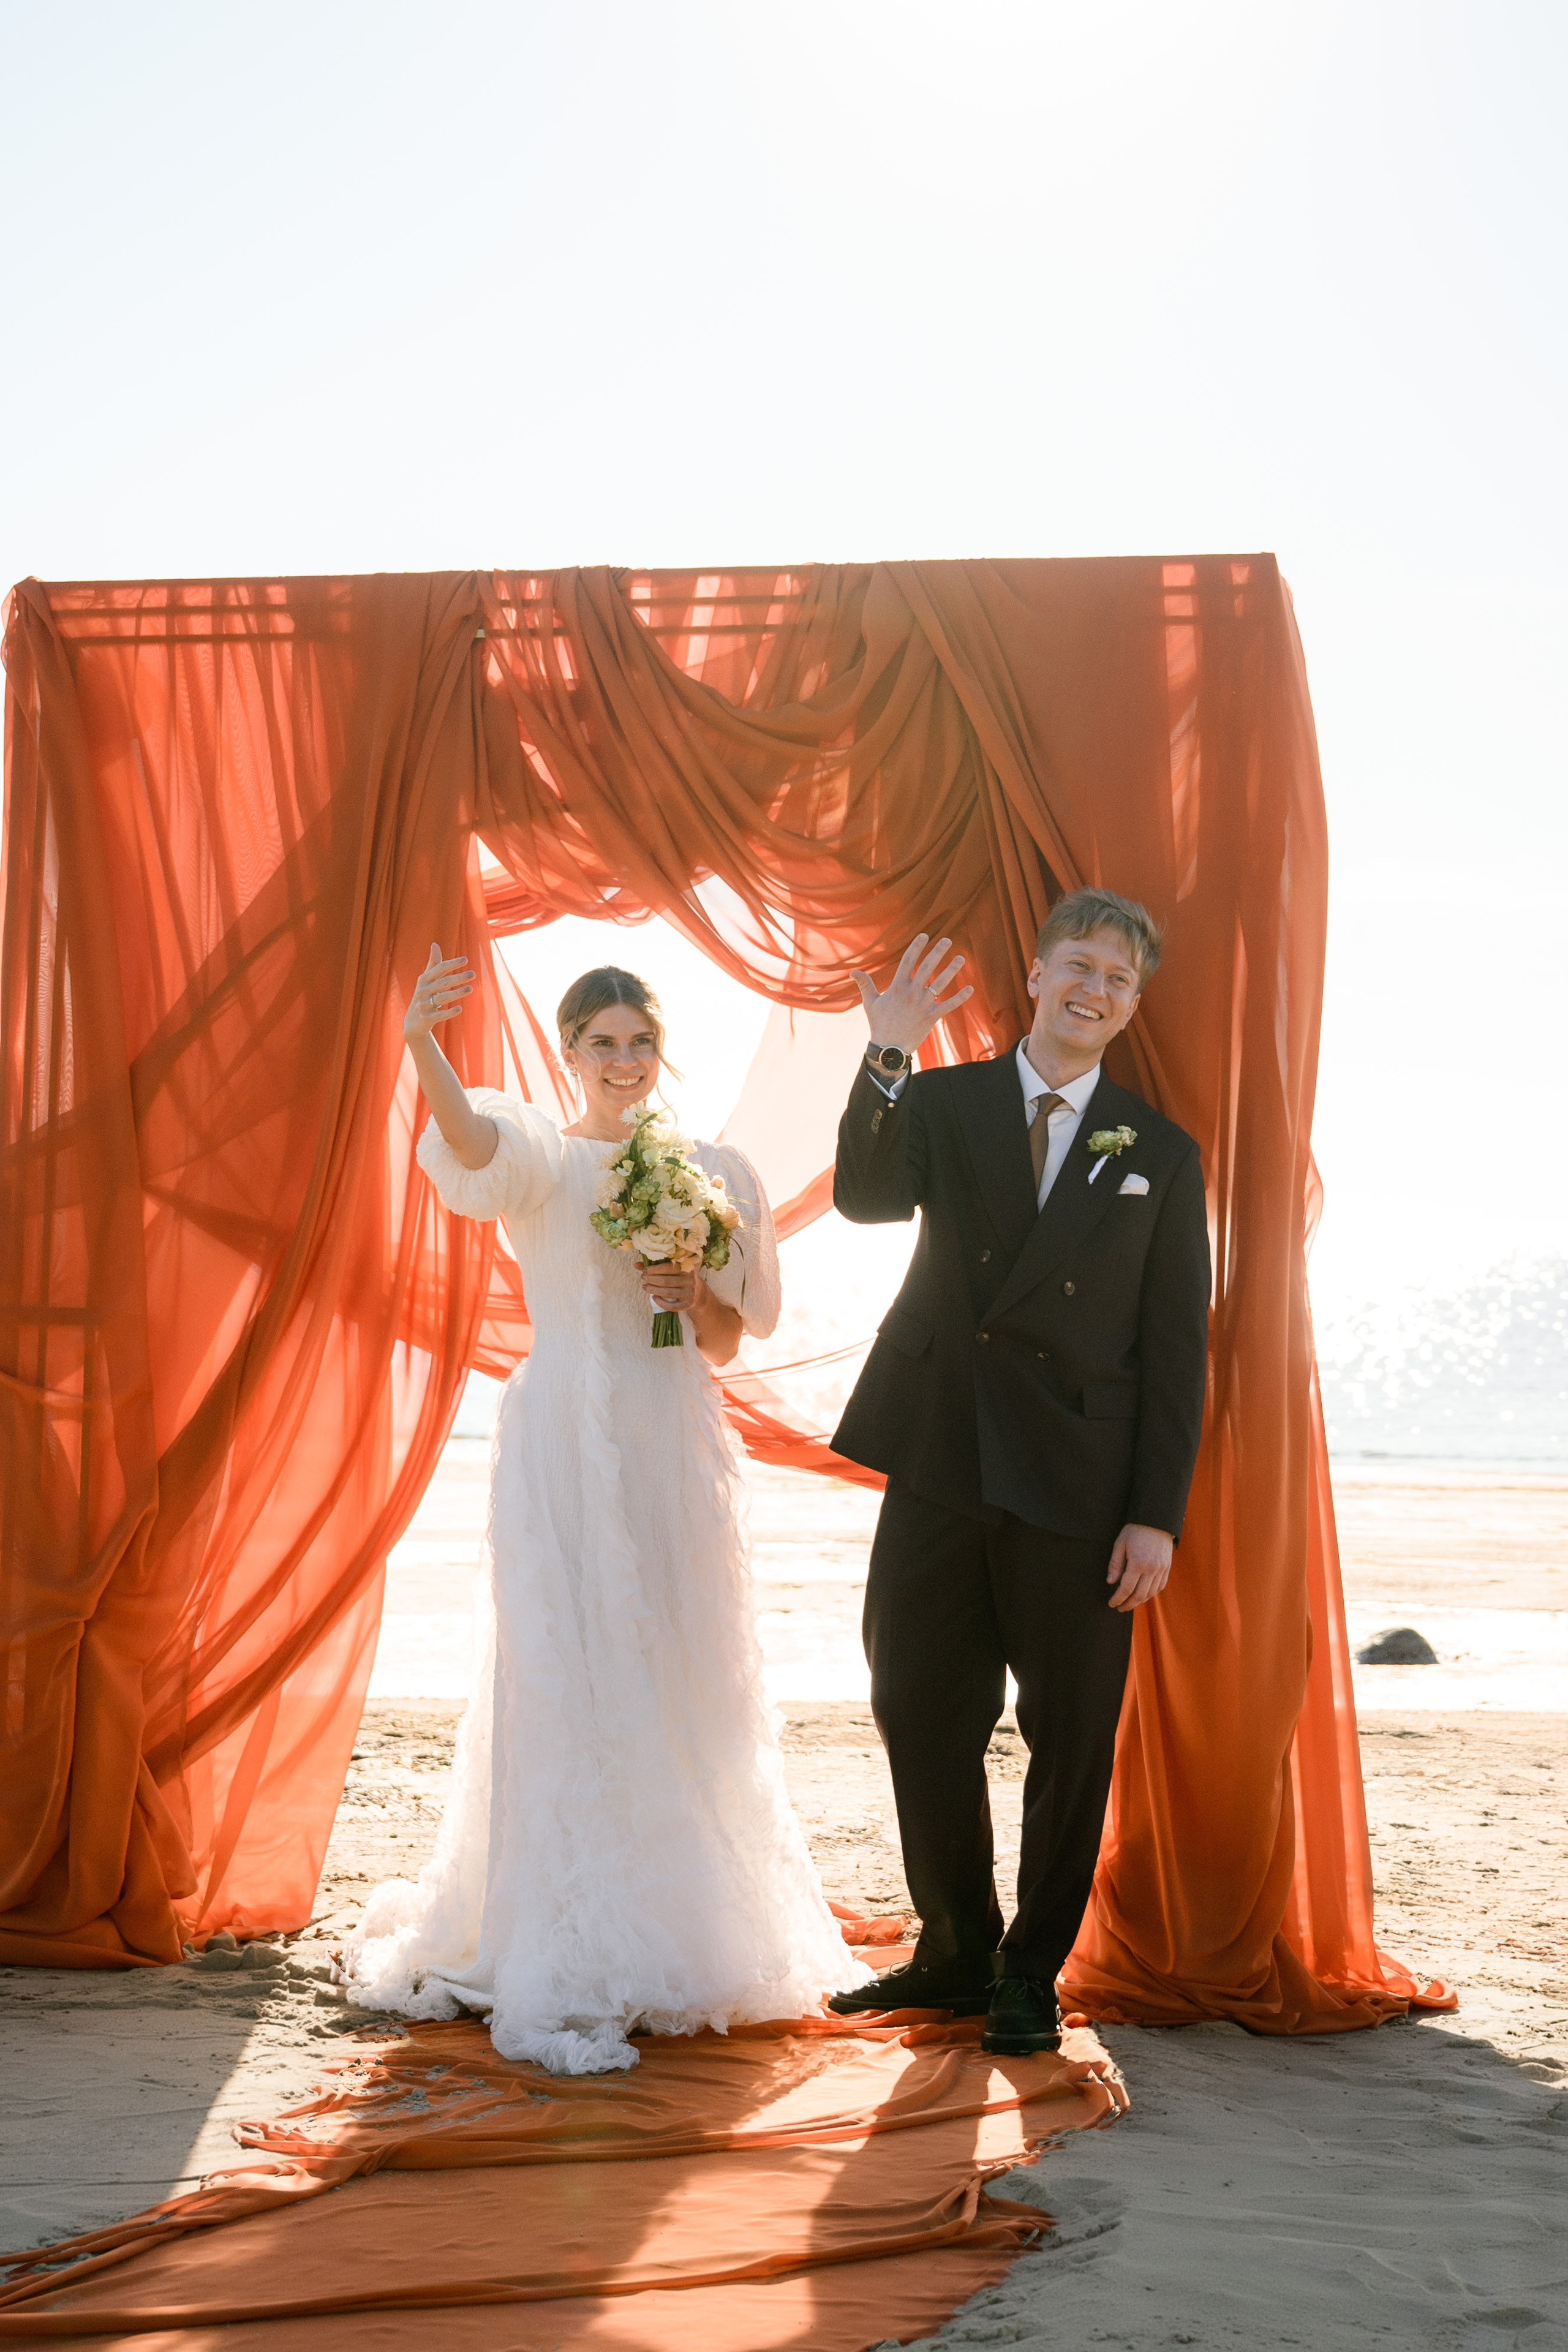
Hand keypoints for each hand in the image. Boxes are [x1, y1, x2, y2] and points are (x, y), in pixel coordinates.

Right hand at [405, 943, 474, 1042]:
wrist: (413, 1023)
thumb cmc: (423, 997)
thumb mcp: (426, 980)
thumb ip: (433, 964)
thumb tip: (434, 944)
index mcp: (424, 980)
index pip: (439, 969)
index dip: (451, 964)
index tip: (465, 959)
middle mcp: (422, 991)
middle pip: (442, 983)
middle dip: (457, 978)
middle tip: (473, 974)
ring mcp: (423, 1005)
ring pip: (441, 998)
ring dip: (456, 993)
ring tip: (470, 989)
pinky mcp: (425, 1018)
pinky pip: (438, 1015)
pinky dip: (448, 1012)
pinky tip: (460, 1008)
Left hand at [638, 1262, 702, 1312]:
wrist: (699, 1293)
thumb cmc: (681, 1278)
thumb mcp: (674, 1270)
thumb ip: (656, 1267)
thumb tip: (636, 1265)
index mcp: (687, 1268)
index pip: (669, 1267)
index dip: (655, 1269)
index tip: (644, 1270)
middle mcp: (690, 1280)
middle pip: (667, 1281)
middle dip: (652, 1279)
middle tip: (643, 1278)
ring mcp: (689, 1293)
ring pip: (668, 1293)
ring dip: (653, 1290)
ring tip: (644, 1287)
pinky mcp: (688, 1304)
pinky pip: (672, 1306)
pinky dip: (661, 1303)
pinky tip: (654, 1298)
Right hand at [851, 934, 973, 1054]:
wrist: (889, 1049)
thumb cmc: (879, 1024)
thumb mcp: (870, 1003)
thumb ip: (865, 984)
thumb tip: (853, 972)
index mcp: (897, 987)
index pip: (908, 961)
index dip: (916, 947)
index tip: (925, 935)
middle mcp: (911, 993)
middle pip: (927, 967)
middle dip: (937, 952)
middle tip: (948, 940)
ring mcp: (923, 1004)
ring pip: (940, 983)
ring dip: (951, 970)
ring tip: (961, 958)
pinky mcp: (932, 1017)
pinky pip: (948, 1005)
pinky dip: (960, 997)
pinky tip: (970, 988)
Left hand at [1107, 1523, 1172, 1611]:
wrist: (1157, 1519)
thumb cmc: (1136, 1530)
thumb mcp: (1120, 1543)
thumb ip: (1115, 1564)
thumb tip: (1110, 1582)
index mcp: (1138, 1563)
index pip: (1126, 1588)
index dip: (1117, 1599)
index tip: (1111, 1603)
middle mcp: (1151, 1569)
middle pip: (1139, 1595)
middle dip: (1128, 1604)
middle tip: (1119, 1608)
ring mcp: (1161, 1569)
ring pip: (1151, 1593)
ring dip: (1139, 1601)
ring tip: (1130, 1603)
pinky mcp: (1167, 1567)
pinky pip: (1160, 1586)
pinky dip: (1151, 1594)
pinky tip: (1144, 1595)